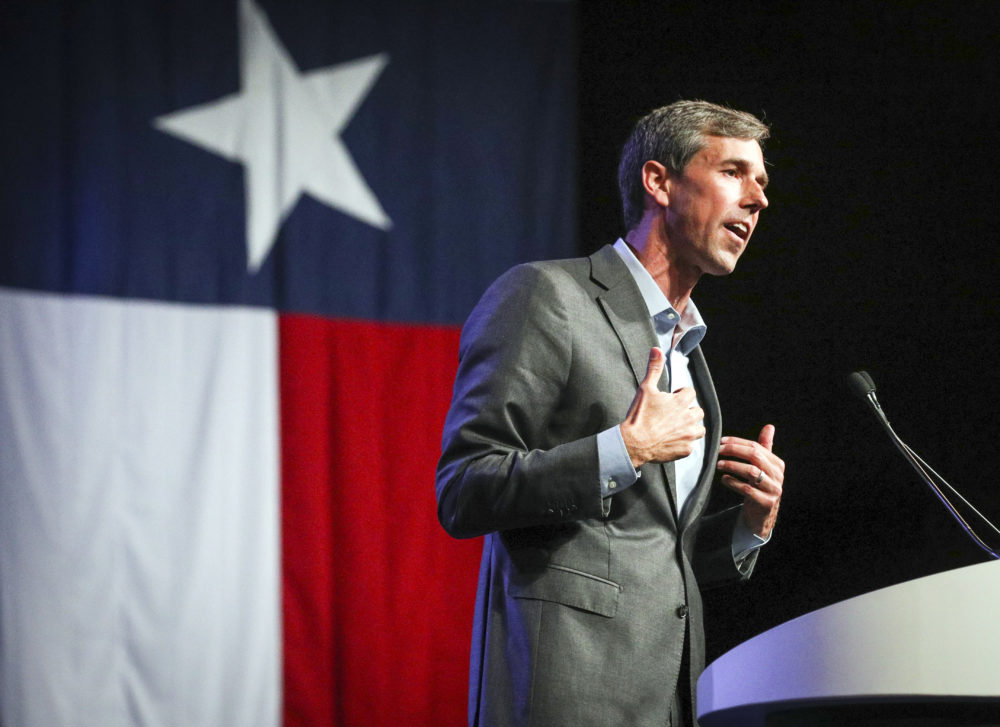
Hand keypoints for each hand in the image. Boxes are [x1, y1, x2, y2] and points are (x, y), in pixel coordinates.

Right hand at [620, 347, 705, 468]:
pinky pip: (691, 446)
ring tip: (676, 428)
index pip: (690, 392)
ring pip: (699, 429)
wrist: (634, 443)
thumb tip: (656, 350)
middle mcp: (689, 418)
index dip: (681, 394)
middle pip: (698, 411)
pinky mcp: (686, 450)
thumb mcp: (645, 388)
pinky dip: (684, 443)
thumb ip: (654, 368)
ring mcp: (689, 435)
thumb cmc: (639, 416)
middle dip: (688, 411)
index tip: (672, 399)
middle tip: (674, 414)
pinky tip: (672, 441)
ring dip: (691, 427)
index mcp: (681, 402)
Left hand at [717, 424, 783, 537]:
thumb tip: (769, 426)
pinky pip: (747, 489)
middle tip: (718, 451)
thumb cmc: (760, 487)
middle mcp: (778, 475)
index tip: (721, 441)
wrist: (762, 516)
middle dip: (734, 451)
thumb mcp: (764, 467)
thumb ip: (765, 447)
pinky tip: (724, 479)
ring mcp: (773, 489)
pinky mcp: (766, 502)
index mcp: (777, 464)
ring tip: (719, 465)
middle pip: (755, 456)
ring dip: (732, 466)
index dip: (738, 442)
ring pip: (751, 472)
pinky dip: (733, 483)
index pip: (756, 447)